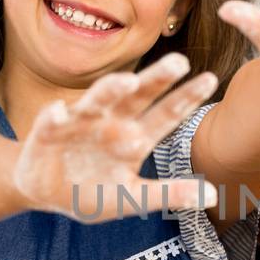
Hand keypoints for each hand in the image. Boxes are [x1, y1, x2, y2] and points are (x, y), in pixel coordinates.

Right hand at [12, 54, 217, 221]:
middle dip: (157, 78)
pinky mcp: (47, 132)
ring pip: (97, 100)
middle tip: (180, 61)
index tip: (211, 79)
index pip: (167, 114)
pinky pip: (51, 122)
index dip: (187, 98)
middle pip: (138, 96)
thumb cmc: (92, 191)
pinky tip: (59, 112)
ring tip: (126, 82)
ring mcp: (80, 123)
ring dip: (110, 90)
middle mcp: (112, 122)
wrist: (45, 192)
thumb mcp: (132, 198)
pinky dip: (54, 116)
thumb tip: (214, 197)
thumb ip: (169, 195)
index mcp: (136, 137)